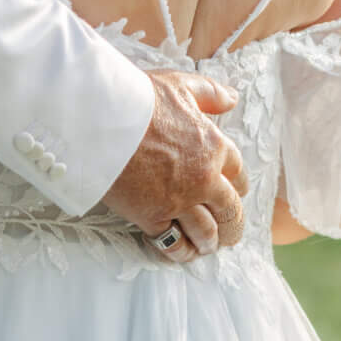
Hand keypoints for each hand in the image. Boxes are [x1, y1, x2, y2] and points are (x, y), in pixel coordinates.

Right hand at [102, 72, 247, 262]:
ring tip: (208, 247)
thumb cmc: (138, 99)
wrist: (102, 121)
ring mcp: (180, 201)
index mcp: (214, 146)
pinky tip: (183, 254)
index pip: (238, 172)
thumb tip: (232, 98)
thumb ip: (209, 94)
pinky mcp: (154, 218)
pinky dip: (181, 252)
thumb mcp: (180, 86)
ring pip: (207, 232)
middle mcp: (204, 178)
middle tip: (230, 232)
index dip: (238, 185)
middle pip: (229, 209)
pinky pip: (174, 243)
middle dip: (232, 223)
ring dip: (210, 242)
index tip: (235, 193)